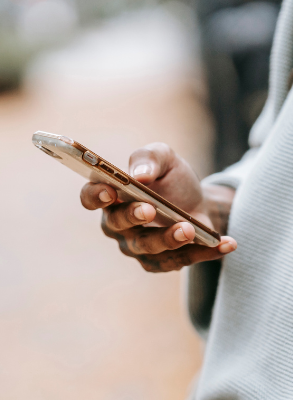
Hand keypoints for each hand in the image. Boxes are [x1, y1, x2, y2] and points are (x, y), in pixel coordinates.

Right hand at [80, 143, 236, 271]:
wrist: (196, 201)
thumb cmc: (172, 179)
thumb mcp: (165, 158)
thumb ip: (149, 158)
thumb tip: (140, 174)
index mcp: (112, 195)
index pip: (91, 197)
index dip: (95, 196)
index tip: (110, 191)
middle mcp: (118, 224)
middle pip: (117, 225)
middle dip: (132, 217)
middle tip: (149, 209)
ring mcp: (138, 246)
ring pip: (147, 248)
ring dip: (168, 239)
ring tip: (189, 228)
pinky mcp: (160, 261)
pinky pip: (178, 261)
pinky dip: (203, 252)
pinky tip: (226, 243)